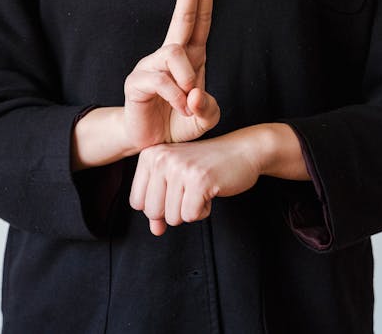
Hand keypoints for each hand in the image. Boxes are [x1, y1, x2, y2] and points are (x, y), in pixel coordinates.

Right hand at [123, 0, 220, 149]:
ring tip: (188, 103)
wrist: (151, 144)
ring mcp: (151, 66)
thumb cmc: (177, 124)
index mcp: (190, 57)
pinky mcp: (137, 81)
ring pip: (174, 53)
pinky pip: (161, 79)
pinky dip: (176, 96)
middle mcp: (170, 55)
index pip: (198, 19)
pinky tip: (180, 109)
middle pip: (182, 16)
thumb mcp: (203, 119)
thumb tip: (195, 94)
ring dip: (188, 79)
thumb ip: (208, 108)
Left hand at [129, 129, 262, 235]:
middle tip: (191, 190)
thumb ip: (162, 205)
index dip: (159, 206)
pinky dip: (203, 211)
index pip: (137, 202)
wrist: (243, 151)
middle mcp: (161, 158)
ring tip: (201, 188)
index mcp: (150, 156)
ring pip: (172, 217)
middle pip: (153, 212)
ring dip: (191, 210)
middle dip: (174, 210)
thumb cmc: (208, 166)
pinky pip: (191, 216)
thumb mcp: (178, 181)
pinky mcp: (199, 180)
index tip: (176, 190)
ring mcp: (180, 168)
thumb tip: (155, 230)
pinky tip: (211, 191)